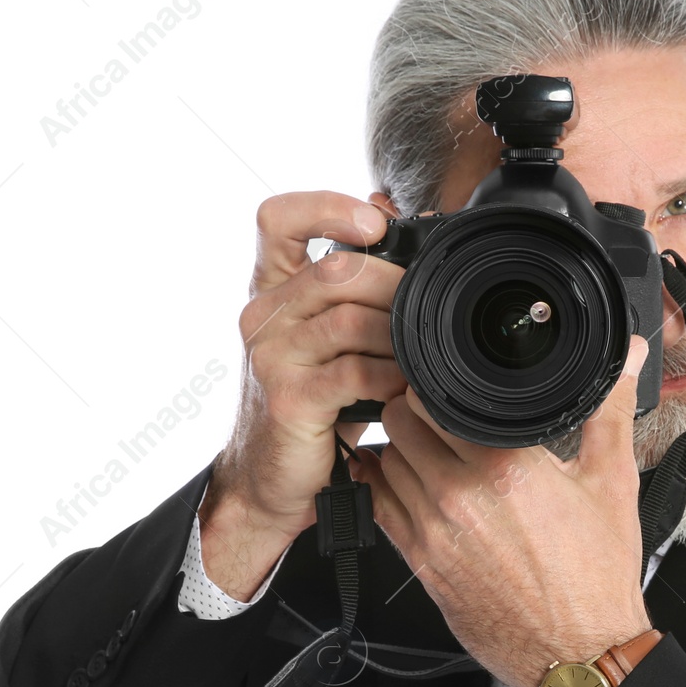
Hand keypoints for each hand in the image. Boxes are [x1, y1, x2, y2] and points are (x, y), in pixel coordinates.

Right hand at [203, 192, 406, 598]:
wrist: (271, 480)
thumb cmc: (311, 406)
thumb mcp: (330, 339)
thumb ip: (354, 288)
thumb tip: (392, 218)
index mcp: (271, 290)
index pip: (277, 219)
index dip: (326, 207)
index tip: (373, 222)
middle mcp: (262, 315)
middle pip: (337, 270)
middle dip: (394, 288)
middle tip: (423, 314)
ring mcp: (271, 356)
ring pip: (350, 319)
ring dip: (399, 338)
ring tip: (417, 357)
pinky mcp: (288, 397)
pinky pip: (354, 371)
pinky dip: (390, 377)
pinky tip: (401, 388)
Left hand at [350, 336, 655, 686]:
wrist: (579, 652)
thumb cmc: (596, 578)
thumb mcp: (612, 483)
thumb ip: (611, 409)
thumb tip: (626, 357)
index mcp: (507, 468)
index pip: (439, 399)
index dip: (439, 384)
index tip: (450, 385)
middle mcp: (461, 497)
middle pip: (400, 423)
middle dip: (412, 410)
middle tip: (432, 410)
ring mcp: (434, 533)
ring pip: (383, 461)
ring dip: (396, 446)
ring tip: (421, 443)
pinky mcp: (420, 564)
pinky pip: (378, 507)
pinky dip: (379, 485)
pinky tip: (394, 478)